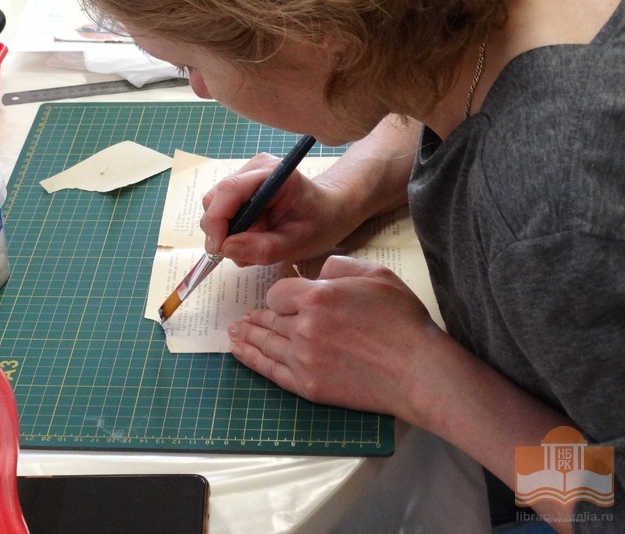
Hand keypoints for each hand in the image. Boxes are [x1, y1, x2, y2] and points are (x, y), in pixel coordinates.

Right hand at [200, 154, 355, 266]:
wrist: (331, 210)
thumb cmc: (321, 222)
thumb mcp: (298, 243)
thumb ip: (264, 248)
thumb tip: (227, 249)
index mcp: (272, 174)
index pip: (229, 191)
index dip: (217, 221)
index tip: (218, 250)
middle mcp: (254, 169)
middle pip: (215, 199)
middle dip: (221, 231)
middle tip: (241, 253)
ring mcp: (246, 176)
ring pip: (215, 207)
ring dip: (228, 233)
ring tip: (254, 244)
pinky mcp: (241, 188)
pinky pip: (223, 211)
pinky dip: (232, 230)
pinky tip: (254, 236)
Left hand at [226, 255, 443, 417]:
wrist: (418, 370)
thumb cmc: (402, 321)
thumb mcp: (375, 274)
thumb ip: (338, 266)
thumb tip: (316, 271)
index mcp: (316, 297)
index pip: (278, 293)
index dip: (282, 295)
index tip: (287, 299)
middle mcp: (303, 327)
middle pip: (269, 318)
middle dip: (258, 316)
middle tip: (243, 317)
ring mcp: (303, 359)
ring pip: (266, 343)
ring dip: (247, 336)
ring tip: (234, 331)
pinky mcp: (309, 387)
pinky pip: (271, 371)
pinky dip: (252, 360)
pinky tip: (240, 353)